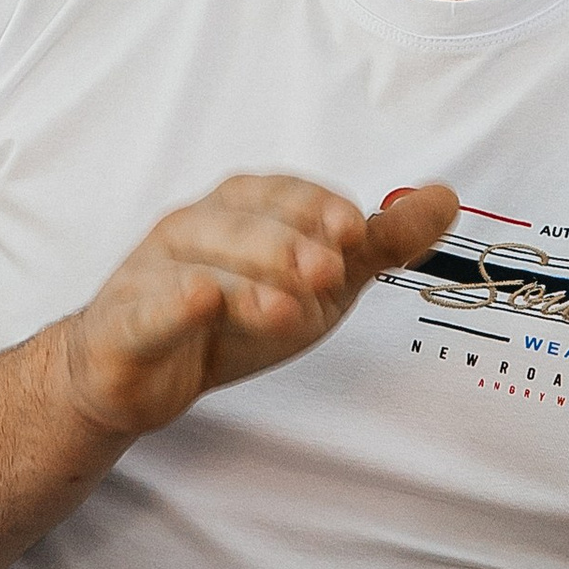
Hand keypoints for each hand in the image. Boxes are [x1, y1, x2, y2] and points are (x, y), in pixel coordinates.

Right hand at [52, 176, 458, 446]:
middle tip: (330, 272)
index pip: (278, 195)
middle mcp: (190, 229)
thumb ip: (378, 244)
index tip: (352, 229)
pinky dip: (169, 304)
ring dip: (245, 285)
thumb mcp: (316, 283)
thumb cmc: (231, 314)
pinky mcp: (121, 324)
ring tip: (287, 311)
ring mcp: (150, 273)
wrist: (140, 373)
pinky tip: (198, 301)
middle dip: (286, 245)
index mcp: (236, 209)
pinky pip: (145, 309)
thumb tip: (446, 199)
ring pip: (198, 268)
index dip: (315, 207)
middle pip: (239, 226)